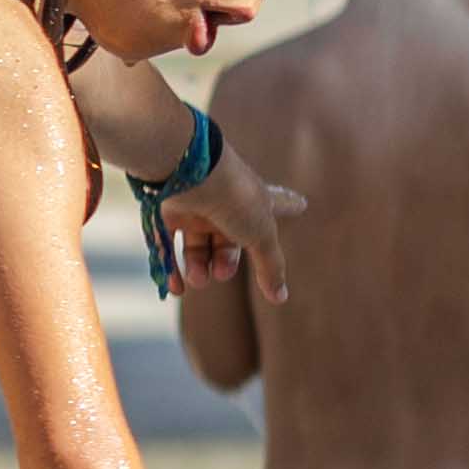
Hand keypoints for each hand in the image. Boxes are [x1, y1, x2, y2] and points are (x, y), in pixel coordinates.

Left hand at [159, 141, 300, 306]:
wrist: (189, 171)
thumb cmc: (235, 199)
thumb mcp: (261, 235)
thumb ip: (270, 267)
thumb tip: (280, 297)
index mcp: (256, 201)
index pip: (279, 204)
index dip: (291, 205)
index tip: (301, 203)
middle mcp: (227, 202)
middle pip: (229, 239)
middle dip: (226, 261)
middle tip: (222, 273)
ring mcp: (197, 206)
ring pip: (199, 244)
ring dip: (199, 267)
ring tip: (200, 279)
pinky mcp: (166, 210)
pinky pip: (168, 243)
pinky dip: (170, 267)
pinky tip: (176, 288)